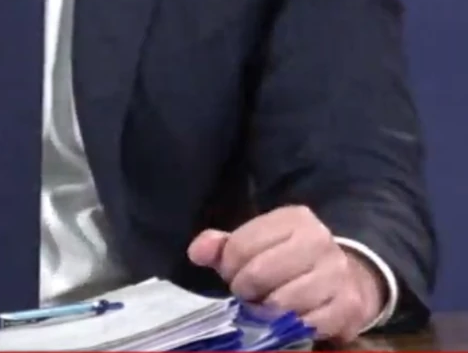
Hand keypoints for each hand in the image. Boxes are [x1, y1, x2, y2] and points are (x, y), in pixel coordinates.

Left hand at [188, 205, 384, 341]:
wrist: (349, 278)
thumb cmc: (290, 260)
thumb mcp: (257, 243)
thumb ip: (223, 246)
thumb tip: (196, 252)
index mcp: (295, 218)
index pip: (242, 245)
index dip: (229, 267)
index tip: (232, 274)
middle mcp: (319, 240)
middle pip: (260, 272)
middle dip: (245, 289)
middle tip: (246, 294)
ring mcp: (337, 273)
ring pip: (282, 302)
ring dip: (266, 311)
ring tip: (265, 306)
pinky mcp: (347, 306)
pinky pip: (306, 324)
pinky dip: (290, 327)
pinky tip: (287, 319)